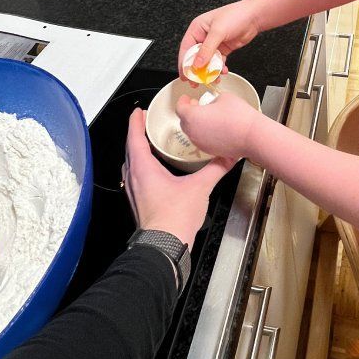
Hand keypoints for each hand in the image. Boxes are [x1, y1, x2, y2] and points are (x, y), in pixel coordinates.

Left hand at [122, 109, 233, 246]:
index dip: (135, 122)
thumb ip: (215, 169)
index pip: (134, 138)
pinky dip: (141, 169)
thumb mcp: (199, 187)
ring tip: (149, 146)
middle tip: (144, 125)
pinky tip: (154, 173)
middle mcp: (134, 179)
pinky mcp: (139, 204)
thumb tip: (228, 157)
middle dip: (136, 135)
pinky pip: (135, 179)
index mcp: (143, 168)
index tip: (138, 112)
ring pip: (130, 166)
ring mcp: (134, 193)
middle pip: (130, 150)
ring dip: (137, 153)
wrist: (165, 246)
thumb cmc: (174, 218)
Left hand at [177, 93, 260, 161]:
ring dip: (197, 123)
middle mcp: (193, 132)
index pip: (180, 108)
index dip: (183, 101)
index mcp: (192, 117)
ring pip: (193, 131)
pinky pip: (202, 140)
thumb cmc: (239, 116)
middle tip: (197, 105)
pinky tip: (216, 127)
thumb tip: (212, 104)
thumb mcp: (223, 97)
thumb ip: (211, 100)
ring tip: (209, 116)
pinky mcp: (210, 151)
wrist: (252, 136)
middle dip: (189, 112)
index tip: (186, 99)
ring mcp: (201, 143)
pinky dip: (205, 133)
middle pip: (184, 121)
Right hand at [178, 0, 262, 76]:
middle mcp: (203, 36)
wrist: (254, 17)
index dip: (184, 63)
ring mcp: (213, 44)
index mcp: (197, 28)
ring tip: (212, 79)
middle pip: (195, 57)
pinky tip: (223, 71)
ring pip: (207, 61)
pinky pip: (217, 62)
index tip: (185, 75)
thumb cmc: (236, 15)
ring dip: (209, 71)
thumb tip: (197, 64)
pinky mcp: (222, 49)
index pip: (186, 48)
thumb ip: (207, 49)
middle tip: (196, 82)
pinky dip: (219, 68)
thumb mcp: (218, 31)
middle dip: (196, 70)